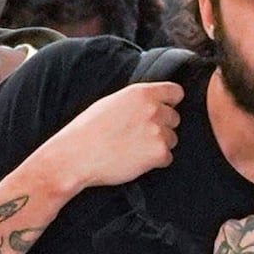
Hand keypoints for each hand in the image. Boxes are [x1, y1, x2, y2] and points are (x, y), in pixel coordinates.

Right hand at [45, 70, 185, 191]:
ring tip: (134, 148)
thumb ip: (137, 101)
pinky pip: (168, 158)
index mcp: (141, 93)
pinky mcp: (158, 153)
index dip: (170, 103)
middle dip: (162, 126)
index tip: (163, 110)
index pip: (176, 92)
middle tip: (139, 135)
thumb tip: (152, 104)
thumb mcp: (112, 102)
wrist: (77, 156)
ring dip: (159, 145)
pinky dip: (155, 162)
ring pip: (172, 139)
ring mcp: (158, 131)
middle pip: (175, 118)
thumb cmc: (88, 131)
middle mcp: (153, 109)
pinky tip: (136, 160)